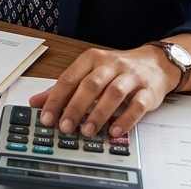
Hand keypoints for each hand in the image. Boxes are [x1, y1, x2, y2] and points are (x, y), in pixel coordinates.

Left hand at [28, 45, 179, 137]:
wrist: (156, 63)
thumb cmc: (117, 70)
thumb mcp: (88, 73)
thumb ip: (63, 88)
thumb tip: (35, 102)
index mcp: (91, 59)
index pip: (69, 78)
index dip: (56, 99)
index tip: (46, 118)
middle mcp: (111, 65)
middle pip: (90, 85)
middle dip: (75, 107)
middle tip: (65, 127)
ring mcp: (131, 77)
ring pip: (113, 94)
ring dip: (99, 114)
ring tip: (87, 131)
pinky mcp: (148, 91)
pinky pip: (137, 105)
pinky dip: (125, 119)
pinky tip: (114, 131)